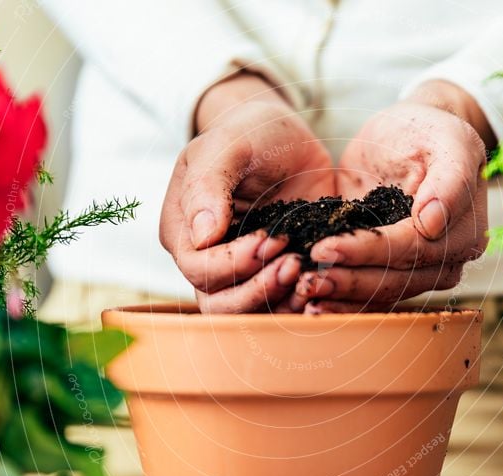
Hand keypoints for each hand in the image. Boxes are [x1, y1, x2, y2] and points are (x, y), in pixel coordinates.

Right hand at [160, 73, 333, 312]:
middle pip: (219, 304)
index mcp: (183, 231)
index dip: (233, 263)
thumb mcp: (226, 145)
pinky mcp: (274, 275)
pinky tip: (319, 280)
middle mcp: (206, 261)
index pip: (198, 269)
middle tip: (293, 261)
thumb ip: (209, 184)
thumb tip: (201, 235)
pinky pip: (280, 306)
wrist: (285, 139)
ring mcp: (241, 273)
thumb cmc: (248, 134)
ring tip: (308, 272)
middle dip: (258, 290)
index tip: (269, 238)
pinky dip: (299, 302)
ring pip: (249, 314)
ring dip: (280, 302)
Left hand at [291, 81, 491, 312]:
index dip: (368, 252)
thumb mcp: (447, 139)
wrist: (409, 135)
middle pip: (395, 280)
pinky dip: (341, 302)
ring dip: (341, 298)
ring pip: (381, 294)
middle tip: (306, 279)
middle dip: (348, 281)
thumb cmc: (429, 131)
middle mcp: (446, 260)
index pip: (412, 249)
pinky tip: (310, 304)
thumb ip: (450, 178)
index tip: (325, 248)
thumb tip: (433, 223)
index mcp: (464, 230)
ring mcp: (420, 272)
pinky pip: (369, 297)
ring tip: (303, 293)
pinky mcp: (393, 273)